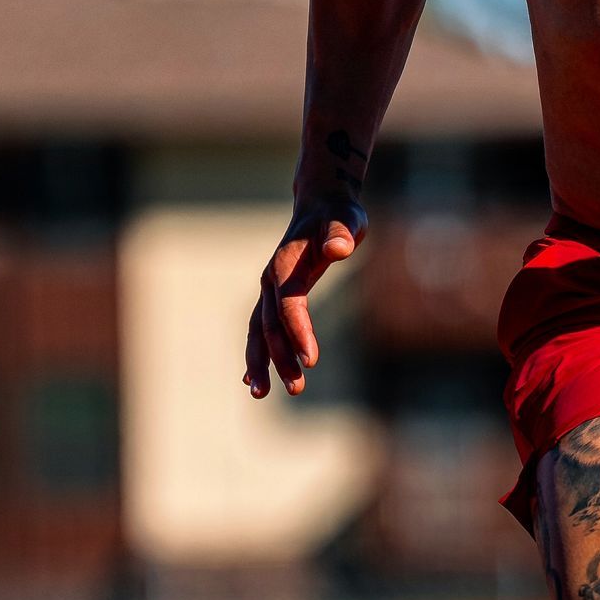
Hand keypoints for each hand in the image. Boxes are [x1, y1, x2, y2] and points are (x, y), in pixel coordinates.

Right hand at [244, 196, 365, 397]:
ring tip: (261, 394)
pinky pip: (260, 329)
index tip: (312, 361)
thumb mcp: (346, 220)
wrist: (321, 205)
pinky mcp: (274, 297)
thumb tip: (338, 248)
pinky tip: (253, 380)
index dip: (298, 332)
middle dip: (279, 358)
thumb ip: (340, 234)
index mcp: (286, 265)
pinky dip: (256, 354)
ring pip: (259, 331)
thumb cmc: (338, 215)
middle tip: (296, 389)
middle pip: (270, 325)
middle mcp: (271, 279)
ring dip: (261, 362)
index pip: (289, 305)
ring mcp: (269, 289)